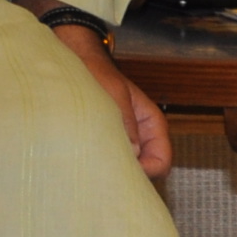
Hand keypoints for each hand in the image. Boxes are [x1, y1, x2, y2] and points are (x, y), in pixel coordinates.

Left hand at [58, 28, 172, 176]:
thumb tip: (134, 154)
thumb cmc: (95, 73)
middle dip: (130, 176)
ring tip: (90, 168)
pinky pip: (110, 160)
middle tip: (101, 176)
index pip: (162, 161)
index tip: (122, 172)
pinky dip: (101, 164)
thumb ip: (124, 121)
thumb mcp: (112, 94)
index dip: (147, 171)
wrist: (75, 60)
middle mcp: (142, 135)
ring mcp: (124, 139)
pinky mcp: (105, 140)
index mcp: (152, 123)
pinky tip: (82, 161)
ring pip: (128, 167)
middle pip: (146, 171)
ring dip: (113, 170)